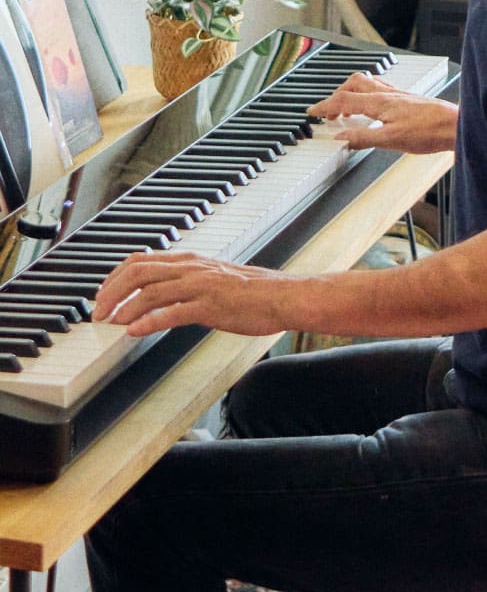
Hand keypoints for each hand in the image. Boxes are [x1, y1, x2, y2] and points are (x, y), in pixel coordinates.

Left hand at [92, 250, 289, 337]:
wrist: (282, 297)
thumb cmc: (253, 292)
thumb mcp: (214, 279)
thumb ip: (189, 283)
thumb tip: (164, 295)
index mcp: (191, 261)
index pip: (141, 260)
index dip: (116, 276)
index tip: (104, 293)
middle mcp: (192, 268)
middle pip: (138, 272)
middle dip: (111, 291)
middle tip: (99, 312)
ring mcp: (200, 286)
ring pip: (150, 291)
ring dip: (124, 308)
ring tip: (111, 323)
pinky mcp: (210, 306)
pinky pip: (172, 312)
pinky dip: (148, 321)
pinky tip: (135, 331)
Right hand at [308, 72, 457, 152]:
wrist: (455, 126)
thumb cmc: (429, 131)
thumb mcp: (391, 140)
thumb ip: (363, 138)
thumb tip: (340, 137)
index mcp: (379, 103)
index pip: (343, 101)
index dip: (325, 107)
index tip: (312, 111)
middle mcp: (386, 94)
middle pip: (352, 86)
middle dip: (335, 97)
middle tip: (328, 112)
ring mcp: (397, 94)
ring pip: (365, 84)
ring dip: (350, 93)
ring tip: (345, 108)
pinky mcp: (406, 98)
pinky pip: (379, 88)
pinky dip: (367, 94)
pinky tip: (372, 105)